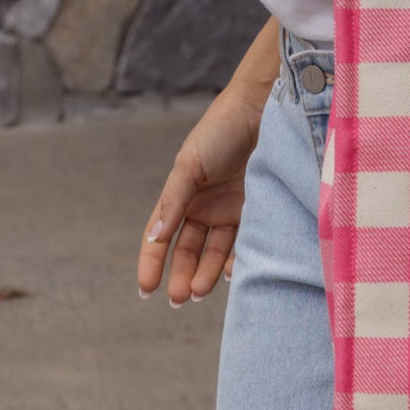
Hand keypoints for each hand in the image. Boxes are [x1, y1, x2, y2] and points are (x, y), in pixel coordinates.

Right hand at [135, 82, 264, 305]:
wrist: (263, 111)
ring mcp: (230, 210)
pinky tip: (234, 274)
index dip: (151, 262)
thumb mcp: (189, 165)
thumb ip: (174, 201)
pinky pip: (245, 242)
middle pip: (188, 250)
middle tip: (180, 299)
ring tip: (200, 291)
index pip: (160, 237)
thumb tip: (155, 237)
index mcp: (180, 196)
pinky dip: (238, 260)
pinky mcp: (256, 209)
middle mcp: (204, 207)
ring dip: (206, 273)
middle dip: (181, 275)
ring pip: (215, 251)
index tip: (146, 290)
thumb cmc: (220, 131)